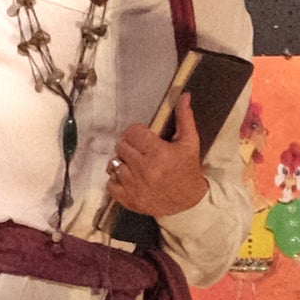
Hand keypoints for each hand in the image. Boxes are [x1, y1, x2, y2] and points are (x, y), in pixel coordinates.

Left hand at [107, 100, 206, 218]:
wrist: (188, 203)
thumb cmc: (187, 170)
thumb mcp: (189, 143)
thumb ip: (185, 118)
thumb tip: (184, 95)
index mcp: (158, 153)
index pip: (132, 132)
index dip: (137, 133)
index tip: (145, 138)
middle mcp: (143, 169)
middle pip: (121, 146)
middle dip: (130, 146)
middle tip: (141, 152)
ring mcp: (133, 185)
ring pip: (114, 164)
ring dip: (123, 163)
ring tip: (135, 166)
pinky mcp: (127, 199)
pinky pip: (110, 183)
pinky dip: (117, 180)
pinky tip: (130, 179)